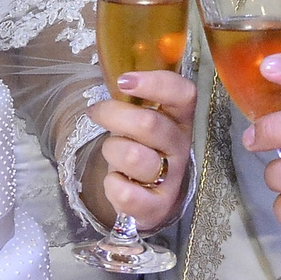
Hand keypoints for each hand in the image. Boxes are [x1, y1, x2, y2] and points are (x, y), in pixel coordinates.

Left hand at [87, 71, 196, 226]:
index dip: (156, 84)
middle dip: (113, 115)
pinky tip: (117, 182)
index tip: (124, 81)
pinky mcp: (157, 206)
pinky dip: (111, 185)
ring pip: (133, 156)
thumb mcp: (141, 119)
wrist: (148, 198)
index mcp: (180, 119)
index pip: (184, 94)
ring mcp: (172, 178)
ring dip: (112, 150)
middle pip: (149, 124)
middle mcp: (181, 147)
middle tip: (96, 113)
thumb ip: (135, 98)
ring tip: (114, 153)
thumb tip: (118, 72)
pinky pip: (126, 193)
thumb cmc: (140, 148)